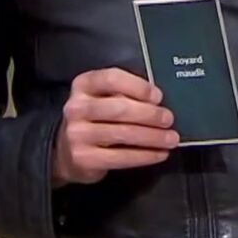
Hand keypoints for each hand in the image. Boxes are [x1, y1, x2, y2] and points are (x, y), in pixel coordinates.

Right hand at [52, 68, 178, 186]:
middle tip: (169, 119)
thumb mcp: (102, 98)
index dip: (138, 86)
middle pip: (120, 108)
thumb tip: (159, 101)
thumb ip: (125, 93)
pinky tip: (159, 154)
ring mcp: (77, 134)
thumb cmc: (95, 119)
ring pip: (123, 134)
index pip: (112, 79)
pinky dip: (145, 156)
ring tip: (171, 139)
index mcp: (83, 85)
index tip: (159, 96)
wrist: (65, 152)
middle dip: (150, 115)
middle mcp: (76, 108)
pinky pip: (120, 157)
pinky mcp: (83, 158)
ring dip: (153, 137)